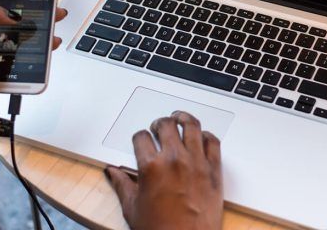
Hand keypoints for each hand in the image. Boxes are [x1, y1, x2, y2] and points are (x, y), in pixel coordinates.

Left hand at [0, 0, 67, 115]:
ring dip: (38, 39)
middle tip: (54, 14)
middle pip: (16, 23)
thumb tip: (10, 14)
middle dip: (36, 18)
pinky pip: (19, 64)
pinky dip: (32, 60)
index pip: (1, 4)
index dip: (19, 0)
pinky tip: (42, 55)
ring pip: (21, 43)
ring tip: (52, 36)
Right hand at [106, 111, 223, 229]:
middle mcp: (174, 160)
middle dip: (159, 123)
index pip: (141, 137)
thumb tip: (112, 172)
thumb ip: (122, 185)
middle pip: (166, 125)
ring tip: (179, 119)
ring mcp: (196, 162)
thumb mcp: (133, 208)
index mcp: (151, 167)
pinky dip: (207, 136)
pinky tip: (201, 137)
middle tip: (158, 126)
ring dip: (183, 119)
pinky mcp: (214, 170)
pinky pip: (213, 142)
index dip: (139, 136)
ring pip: (192, 126)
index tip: (141, 140)